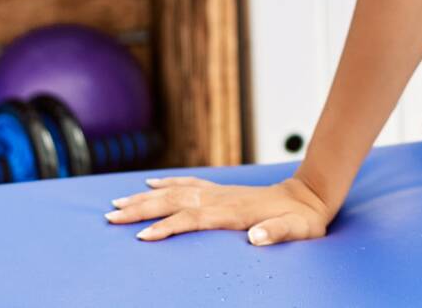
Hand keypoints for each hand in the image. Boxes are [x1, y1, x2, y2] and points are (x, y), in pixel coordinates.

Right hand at [104, 174, 335, 245]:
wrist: (309, 198)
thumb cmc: (301, 222)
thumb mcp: (296, 232)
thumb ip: (276, 233)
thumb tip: (256, 237)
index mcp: (233, 213)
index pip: (192, 219)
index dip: (167, 228)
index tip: (142, 237)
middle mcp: (220, 199)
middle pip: (173, 203)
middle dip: (141, 210)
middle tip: (111, 217)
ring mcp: (219, 193)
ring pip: (174, 193)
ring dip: (145, 198)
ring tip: (118, 203)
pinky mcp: (221, 191)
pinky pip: (188, 185)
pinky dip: (167, 184)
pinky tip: (151, 184)